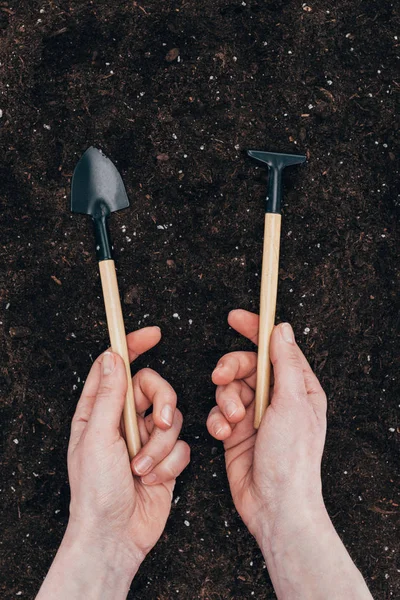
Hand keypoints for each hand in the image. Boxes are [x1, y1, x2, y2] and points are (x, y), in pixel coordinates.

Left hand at [37, 327, 189, 599]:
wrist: (116, 535)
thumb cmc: (96, 491)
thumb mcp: (98, 437)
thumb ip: (110, 395)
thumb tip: (113, 356)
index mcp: (99, 411)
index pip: (116, 366)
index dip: (133, 346)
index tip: (153, 334)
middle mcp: (124, 420)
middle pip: (154, 388)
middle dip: (162, 405)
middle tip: (158, 423)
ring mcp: (146, 439)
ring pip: (173, 419)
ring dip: (160, 447)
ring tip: (142, 469)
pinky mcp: (166, 458)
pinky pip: (182, 446)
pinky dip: (170, 464)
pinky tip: (153, 480)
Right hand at [207, 310, 326, 539]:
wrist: (274, 504)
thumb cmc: (291, 458)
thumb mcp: (291, 402)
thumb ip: (284, 362)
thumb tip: (281, 329)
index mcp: (297, 387)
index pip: (274, 348)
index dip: (254, 330)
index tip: (234, 318)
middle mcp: (276, 399)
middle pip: (246, 365)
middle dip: (230, 370)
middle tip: (220, 378)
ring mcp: (255, 415)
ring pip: (228, 388)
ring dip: (224, 401)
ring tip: (232, 420)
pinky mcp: (235, 432)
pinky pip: (218, 412)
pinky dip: (217, 420)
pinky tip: (222, 433)